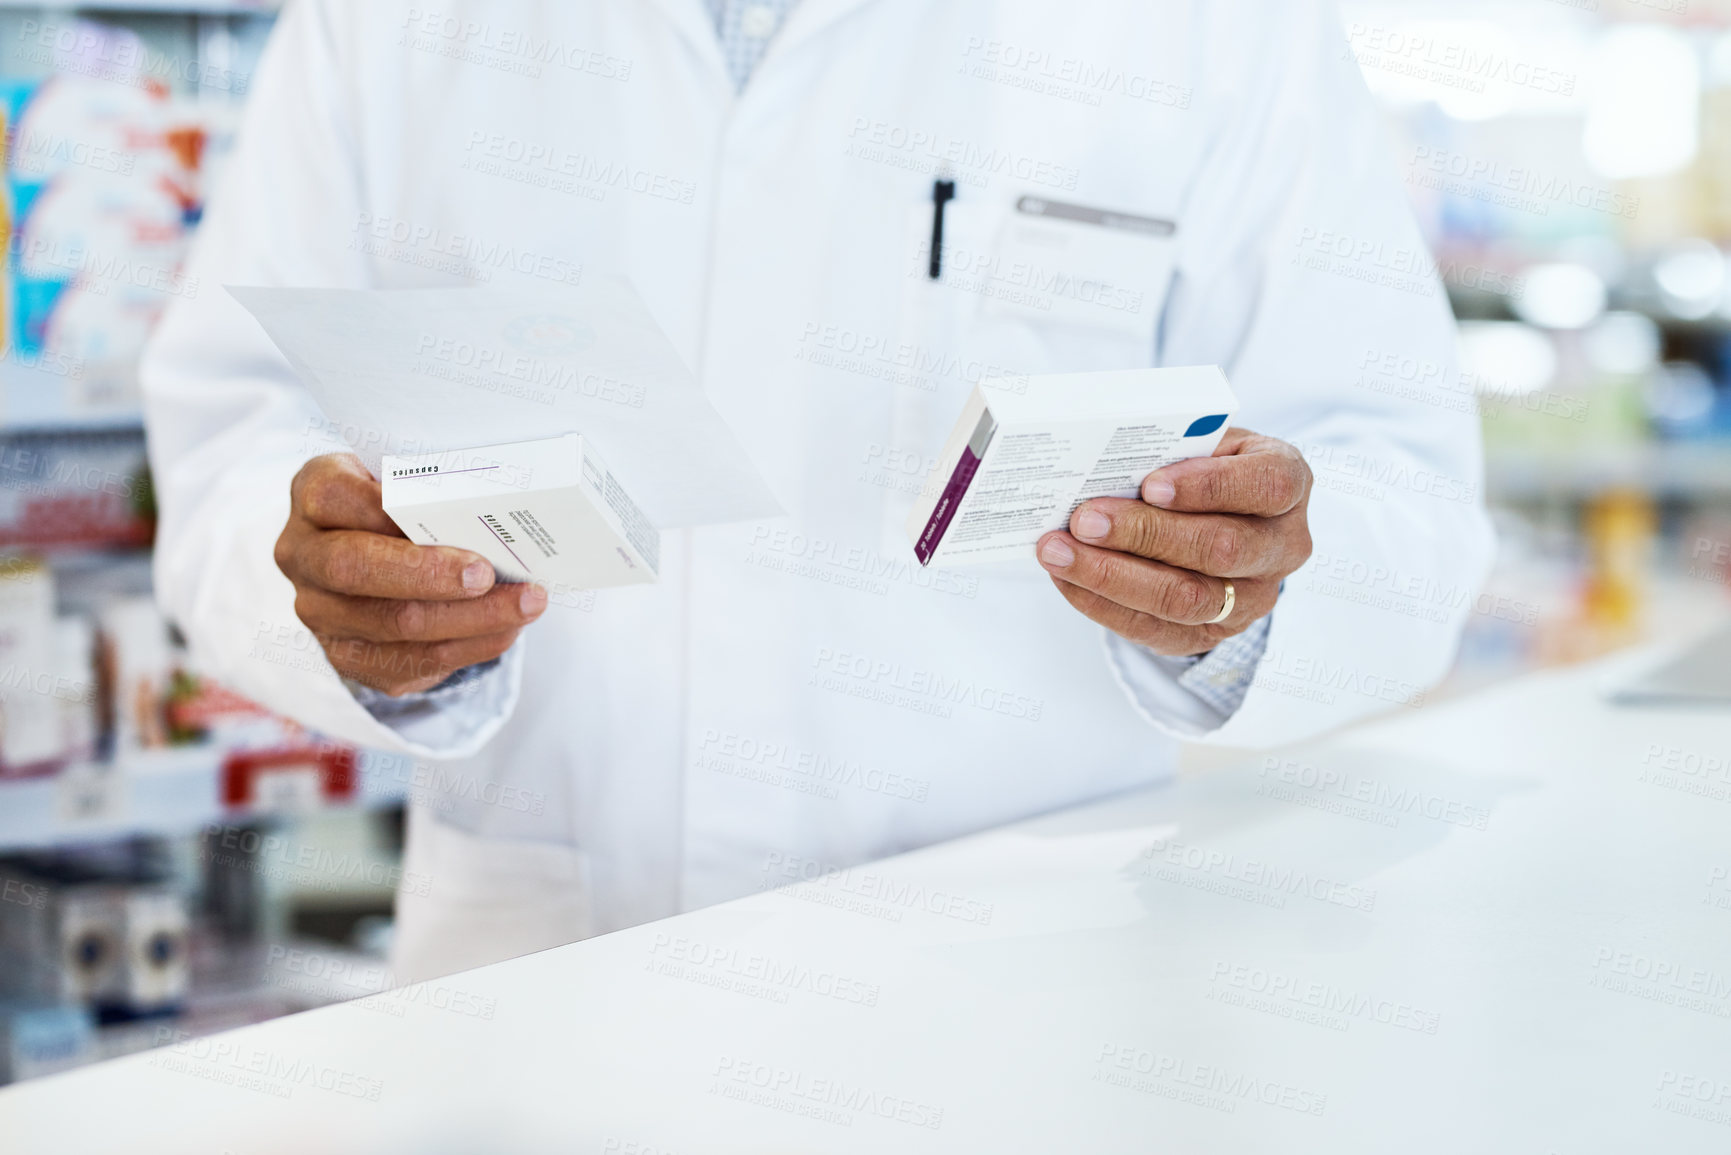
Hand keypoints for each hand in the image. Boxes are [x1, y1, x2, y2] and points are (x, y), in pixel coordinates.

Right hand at [274, 454, 547, 695]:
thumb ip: (430, 487)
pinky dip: (472, 645)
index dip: (385, 506)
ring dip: (472, 617)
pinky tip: (509, 628)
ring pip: (395, 624)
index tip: (447, 510)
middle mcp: (303, 556)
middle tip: (488, 573)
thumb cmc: (402, 506)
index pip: (331, 495)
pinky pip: (415, 661)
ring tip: (527, 602)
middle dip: (428, 574)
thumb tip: (495, 505)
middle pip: (354, 568)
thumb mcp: (404, 478)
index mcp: (312, 495)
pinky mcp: (351, 658)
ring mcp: (321, 613)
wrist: (376, 558)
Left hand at [1035, 428, 1312, 655]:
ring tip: (1059, 552)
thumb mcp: (1203, 444)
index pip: (1266, 485)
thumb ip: (1170, 448)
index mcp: (1289, 482)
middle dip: (1144, 534)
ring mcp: (1253, 598)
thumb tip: (1098, 461)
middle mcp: (1282, 546)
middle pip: (1219, 548)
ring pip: (1185, 598)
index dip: (1209, 486)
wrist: (1219, 521)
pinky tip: (1067, 579)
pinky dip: (1103, 604)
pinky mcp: (1213, 634)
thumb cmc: (1204, 468)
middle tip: (1083, 519)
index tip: (1150, 484)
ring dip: (1113, 576)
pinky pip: (1155, 628)